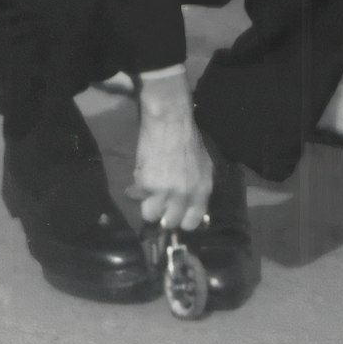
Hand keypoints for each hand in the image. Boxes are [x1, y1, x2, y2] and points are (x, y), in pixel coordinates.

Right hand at [133, 74, 212, 231]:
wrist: (170, 120)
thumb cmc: (189, 140)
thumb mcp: (204, 166)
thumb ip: (199, 189)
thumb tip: (193, 208)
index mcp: (201, 191)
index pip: (192, 222)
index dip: (183, 220)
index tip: (177, 214)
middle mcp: (184, 195)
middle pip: (170, 222)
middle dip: (165, 215)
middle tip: (161, 203)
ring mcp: (164, 191)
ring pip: (151, 215)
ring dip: (149, 205)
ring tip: (150, 194)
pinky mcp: (146, 184)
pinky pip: (139, 195)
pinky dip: (138, 188)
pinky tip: (144, 174)